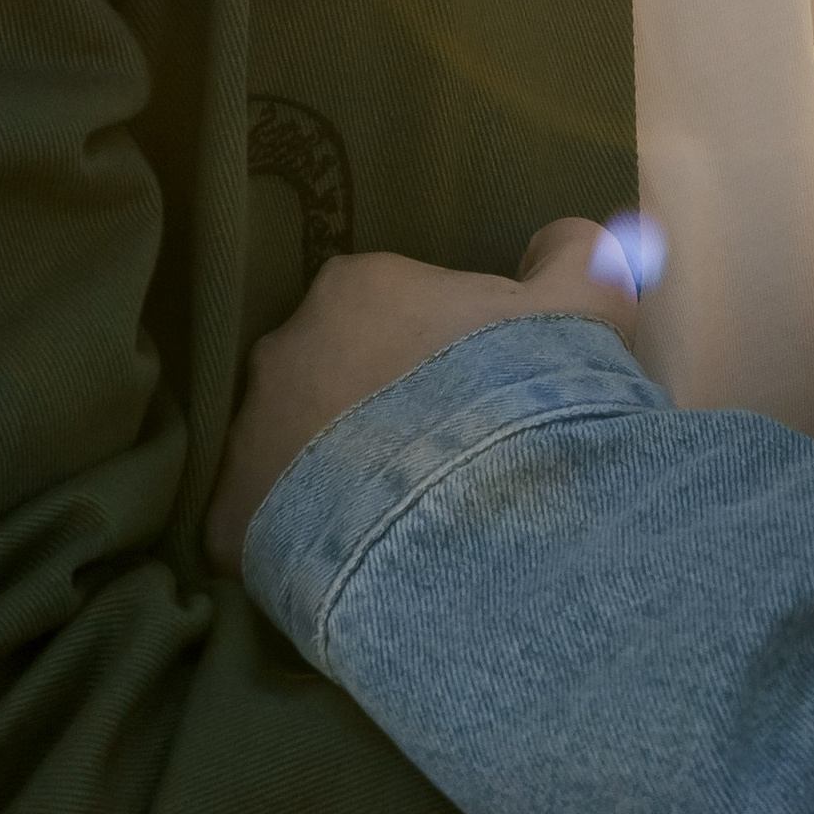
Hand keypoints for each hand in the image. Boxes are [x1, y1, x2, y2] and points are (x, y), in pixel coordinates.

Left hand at [203, 214, 637, 574]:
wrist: (467, 519)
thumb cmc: (520, 395)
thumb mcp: (584, 305)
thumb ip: (576, 256)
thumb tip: (557, 243)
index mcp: (356, 287)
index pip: (383, 305)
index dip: (429, 351)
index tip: (469, 393)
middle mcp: (283, 350)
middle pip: (325, 373)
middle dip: (367, 407)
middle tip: (432, 459)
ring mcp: (247, 437)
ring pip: (288, 450)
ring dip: (329, 474)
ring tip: (397, 522)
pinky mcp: (229, 524)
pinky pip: (261, 528)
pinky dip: (297, 545)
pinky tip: (355, 569)